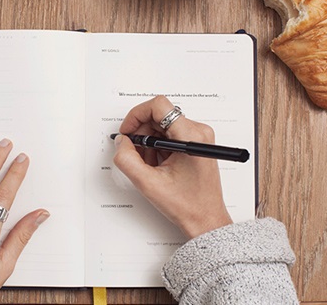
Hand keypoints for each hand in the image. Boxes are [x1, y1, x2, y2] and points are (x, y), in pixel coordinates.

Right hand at [113, 96, 231, 238]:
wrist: (205, 220)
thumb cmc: (188, 205)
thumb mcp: (148, 183)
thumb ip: (127, 159)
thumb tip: (121, 142)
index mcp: (191, 136)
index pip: (159, 106)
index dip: (137, 115)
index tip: (128, 130)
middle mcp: (198, 132)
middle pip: (159, 115)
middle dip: (142, 133)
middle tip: (135, 152)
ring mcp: (198, 137)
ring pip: (163, 126)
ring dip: (149, 142)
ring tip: (149, 164)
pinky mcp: (196, 143)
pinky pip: (170, 135)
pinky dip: (158, 147)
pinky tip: (158, 165)